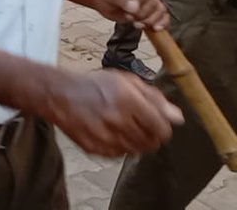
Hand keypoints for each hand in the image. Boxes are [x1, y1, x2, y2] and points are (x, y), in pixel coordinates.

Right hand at [45, 70, 182, 157]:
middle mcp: (117, 119)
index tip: (160, 125)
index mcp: (127, 99)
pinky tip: (112, 133)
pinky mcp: (94, 147)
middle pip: (150, 141)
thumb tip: (177, 118)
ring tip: (125, 127)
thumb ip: (153, 98)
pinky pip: (119, 154)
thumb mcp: (125, 81)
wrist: (59, 94)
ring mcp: (104, 135)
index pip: (161, 126)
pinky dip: (121, 146)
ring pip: (136, 150)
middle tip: (143, 126)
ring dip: (136, 141)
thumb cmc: (94, 85)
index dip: (164, 128)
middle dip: (151, 135)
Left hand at [92, 0, 168, 31]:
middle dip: (144, 14)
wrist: (105, 2)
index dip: (140, 2)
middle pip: (154, 1)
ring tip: (138, 25)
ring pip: (160, 9)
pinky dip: (162, 23)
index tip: (132, 11)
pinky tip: (156, 29)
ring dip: (151, 20)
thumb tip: (134, 7)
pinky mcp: (154, 10)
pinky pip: (164, 16)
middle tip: (132, 20)